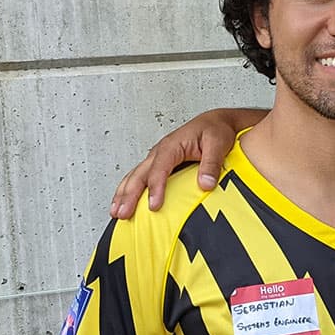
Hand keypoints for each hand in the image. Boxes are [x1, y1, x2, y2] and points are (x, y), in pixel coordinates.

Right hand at [109, 109, 252, 217]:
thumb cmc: (215, 130)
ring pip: (134, 176)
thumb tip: (206, 184)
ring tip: (115, 212)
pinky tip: (124, 202)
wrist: (215, 122)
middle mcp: (160, 151)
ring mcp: (157, 158)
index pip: (159, 168)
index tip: (153, 205)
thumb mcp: (218, 143)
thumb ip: (211, 163)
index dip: (155, 187)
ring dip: (123, 193)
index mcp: (172, 145)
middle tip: (123, 213)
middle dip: (129, 194)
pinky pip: (140, 177)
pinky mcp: (158, 164)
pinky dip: (128, 190)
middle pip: (140, 174)